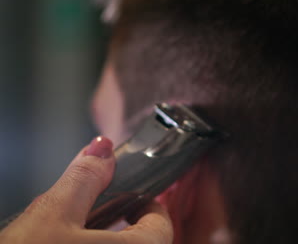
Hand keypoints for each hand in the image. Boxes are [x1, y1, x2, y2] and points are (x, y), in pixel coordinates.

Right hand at [0, 136, 172, 243]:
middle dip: (119, 226)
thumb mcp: (52, 215)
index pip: (161, 222)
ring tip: (70, 237)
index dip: (145, 204)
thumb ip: (84, 178)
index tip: (128, 198)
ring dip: (101, 242)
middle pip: (140, 243)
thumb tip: (102, 148)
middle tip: (94, 218)